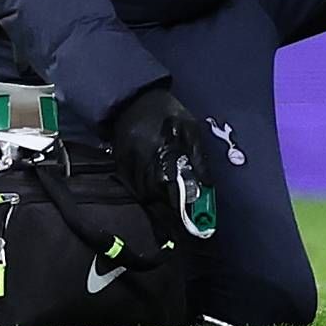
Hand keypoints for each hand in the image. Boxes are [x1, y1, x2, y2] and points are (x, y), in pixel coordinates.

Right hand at [107, 84, 220, 242]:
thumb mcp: (191, 130)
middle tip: (183, 225)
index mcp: (164, 154)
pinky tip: (152, 200)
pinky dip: (143, 196)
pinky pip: (131, 188)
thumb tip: (207, 187)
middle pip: (156, 197)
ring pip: (143, 195)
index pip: (173, 189)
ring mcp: (128, 166)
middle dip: (169, 212)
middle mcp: (143, 164)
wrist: (134, 100)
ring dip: (156, 206)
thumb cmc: (169, 114)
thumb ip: (198, 158)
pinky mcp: (118, 167)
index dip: (182, 208)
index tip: (193, 225)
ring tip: (169, 218)